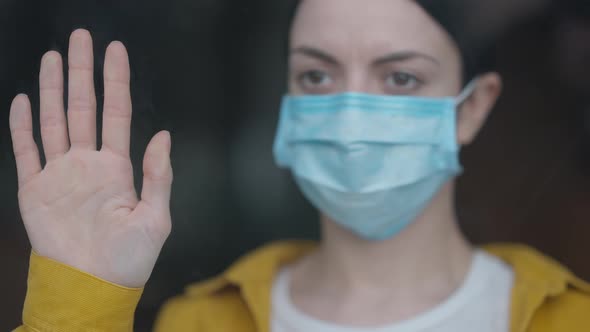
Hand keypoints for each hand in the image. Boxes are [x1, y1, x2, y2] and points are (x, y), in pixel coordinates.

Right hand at [9, 29, 172, 287]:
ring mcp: (60, 173)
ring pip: (55, 120)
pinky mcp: (35, 189)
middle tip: (80, 38)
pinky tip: (24, 100)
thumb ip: (159, 176)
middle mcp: (88, 163)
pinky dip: (22, 126)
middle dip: (82, 72)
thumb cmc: (129, 258)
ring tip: (52, 58)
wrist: (93, 285)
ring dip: (53, 89)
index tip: (115, 50)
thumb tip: (163, 134)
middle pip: (83, 107)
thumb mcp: (156, 218)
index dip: (115, 81)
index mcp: (118, 167)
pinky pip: (26, 151)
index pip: (116, 113)